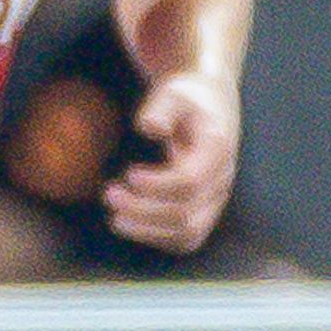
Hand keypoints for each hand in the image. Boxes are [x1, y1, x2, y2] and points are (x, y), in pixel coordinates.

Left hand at [103, 72, 238, 255]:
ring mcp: (216, 198)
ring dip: (148, 230)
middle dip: (143, 210)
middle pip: (186, 213)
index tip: (128, 174)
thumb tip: (149, 127)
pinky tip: (130, 223)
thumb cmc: (186, 98)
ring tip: (115, 216)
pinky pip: (186, 238)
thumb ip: (161, 108)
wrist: (210, 105)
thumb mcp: (172, 92)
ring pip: (188, 233)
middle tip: (109, 194)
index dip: (157, 185)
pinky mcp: (205, 210)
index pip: (190, 181)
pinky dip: (157, 237)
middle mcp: (221, 179)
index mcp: (217, 148)